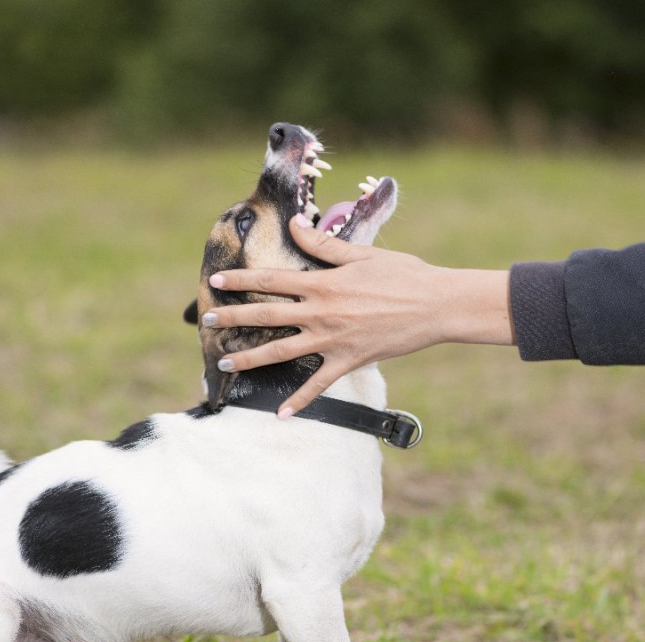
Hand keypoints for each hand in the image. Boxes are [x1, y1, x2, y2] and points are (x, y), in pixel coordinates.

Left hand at [203, 219, 512, 415]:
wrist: (436, 305)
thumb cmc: (403, 275)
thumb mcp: (361, 253)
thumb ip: (323, 245)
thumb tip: (295, 224)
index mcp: (322, 283)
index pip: (272, 280)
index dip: (242, 280)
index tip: (217, 282)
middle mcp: (321, 312)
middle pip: (267, 315)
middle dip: (234, 318)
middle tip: (208, 322)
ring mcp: (332, 339)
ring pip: (282, 351)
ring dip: (251, 357)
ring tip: (226, 362)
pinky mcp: (348, 360)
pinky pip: (319, 385)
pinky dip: (300, 401)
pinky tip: (280, 415)